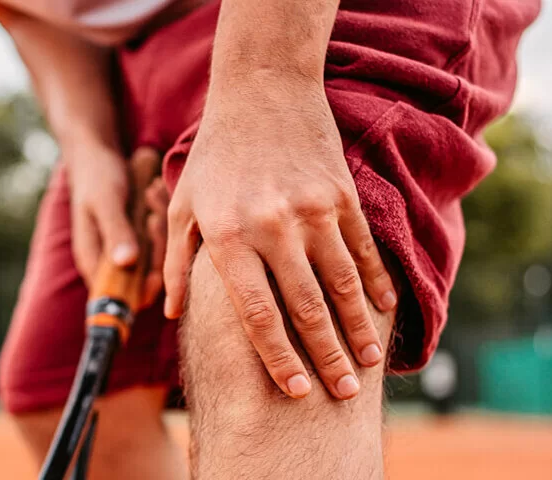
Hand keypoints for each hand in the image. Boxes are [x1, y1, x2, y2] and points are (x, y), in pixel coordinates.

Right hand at [65, 143, 167, 294]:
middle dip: (155, 247)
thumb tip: (127, 263)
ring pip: (155, 255)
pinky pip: (158, 238)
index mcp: (93, 260)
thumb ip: (116, 231)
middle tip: (152, 214)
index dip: (141, 292)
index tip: (156, 275)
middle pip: (143, 276)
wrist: (95, 153)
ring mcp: (125, 248)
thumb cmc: (96, 176)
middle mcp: (110, 260)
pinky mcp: (139, 235)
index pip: (119, 296)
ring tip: (152, 191)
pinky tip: (155, 189)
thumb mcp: (105, 201)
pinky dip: (161, 217)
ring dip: (160, 227)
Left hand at [161, 88, 397, 399]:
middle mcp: (273, 227)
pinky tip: (382, 313)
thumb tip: (169, 316)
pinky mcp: (343, 195)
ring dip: (358, 330)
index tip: (294, 391)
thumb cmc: (215, 156)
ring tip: (367, 364)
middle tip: (341, 395)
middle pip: (306, 309)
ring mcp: (313, 210)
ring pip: (343, 285)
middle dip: (326, 358)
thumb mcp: (183, 205)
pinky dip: (376, 285)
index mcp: (229, 237)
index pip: (258, 314)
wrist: (262, 90)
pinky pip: (363, 251)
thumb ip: (177, 263)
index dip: (277, 358)